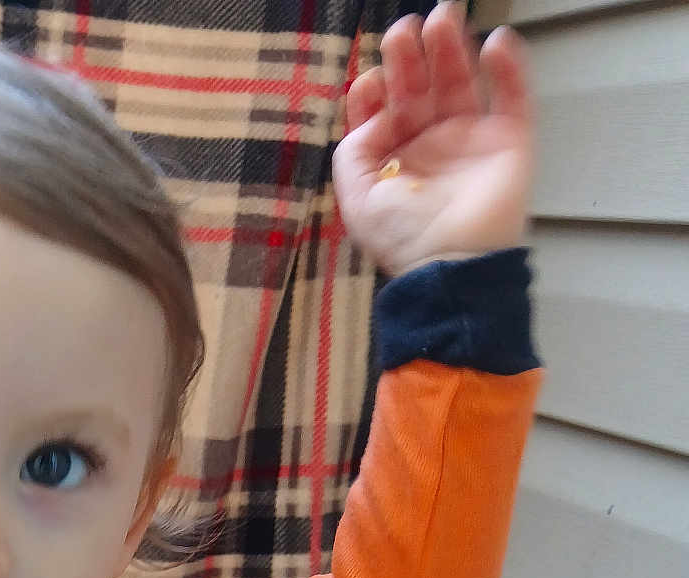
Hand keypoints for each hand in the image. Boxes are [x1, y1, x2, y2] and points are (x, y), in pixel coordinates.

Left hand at [333, 1, 533, 279]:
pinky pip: (513, 96)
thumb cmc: (404, 239)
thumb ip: (352, 153)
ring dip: (452, 48)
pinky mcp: (510, 142)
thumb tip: (372, 115)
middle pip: (422, 86)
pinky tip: (495, 43)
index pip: (384, 109)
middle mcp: (432, 144)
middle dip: (411, 56)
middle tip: (406, 30)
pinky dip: (508, 67)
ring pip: (462, 81)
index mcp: (396, 158)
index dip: (375, 88)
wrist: (453, 264)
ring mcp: (472, 141)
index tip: (371, 81)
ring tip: (443, 18)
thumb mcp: (357, 200)